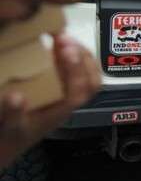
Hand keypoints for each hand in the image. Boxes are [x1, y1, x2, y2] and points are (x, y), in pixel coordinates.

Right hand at [0, 34, 100, 169]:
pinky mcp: (61, 89)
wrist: (7, 143)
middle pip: (91, 83)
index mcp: (59, 112)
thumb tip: (16, 97)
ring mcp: (68, 96)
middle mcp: (69, 104)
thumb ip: (13, 114)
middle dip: (82, 58)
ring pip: (88, 77)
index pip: (78, 91)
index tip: (64, 48)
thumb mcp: (9, 127)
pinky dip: (72, 58)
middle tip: (63, 37)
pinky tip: (57, 46)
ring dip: (81, 56)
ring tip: (63, 38)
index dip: (75, 69)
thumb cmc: (10, 135)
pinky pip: (76, 74)